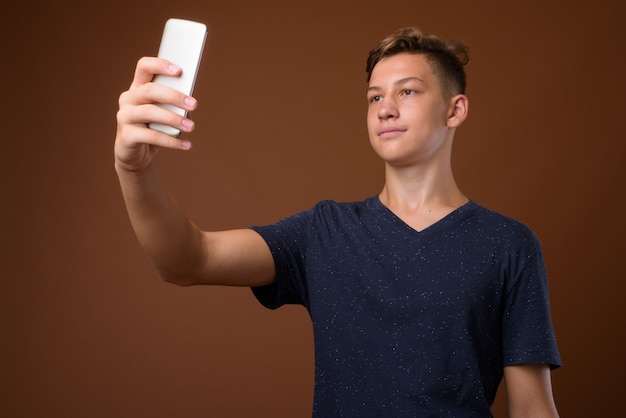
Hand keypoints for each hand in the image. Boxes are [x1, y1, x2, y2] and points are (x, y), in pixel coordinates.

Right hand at [114, 57, 197, 171]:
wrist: (136, 155)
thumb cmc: (153, 128)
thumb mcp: (164, 113)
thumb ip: (173, 105)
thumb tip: (190, 105)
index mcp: (138, 88)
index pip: (144, 67)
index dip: (160, 65)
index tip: (179, 71)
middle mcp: (128, 99)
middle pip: (150, 90)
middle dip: (174, 96)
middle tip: (194, 105)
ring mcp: (125, 116)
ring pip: (150, 112)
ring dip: (174, 119)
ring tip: (191, 127)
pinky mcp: (127, 136)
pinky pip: (151, 136)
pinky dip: (171, 141)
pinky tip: (186, 144)